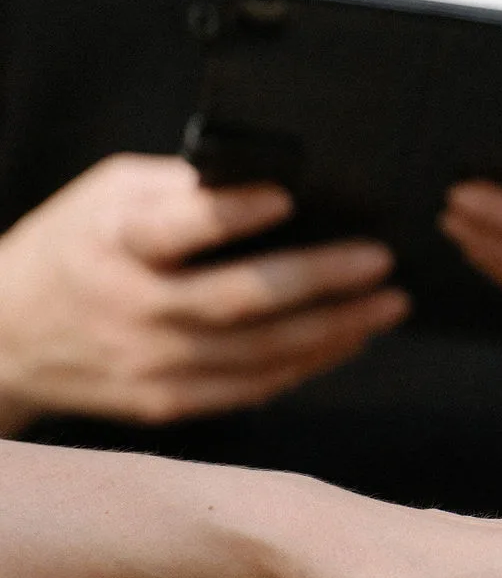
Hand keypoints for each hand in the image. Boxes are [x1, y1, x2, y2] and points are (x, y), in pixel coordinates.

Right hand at [0, 154, 405, 430]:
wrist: (7, 336)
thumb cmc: (76, 245)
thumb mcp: (110, 193)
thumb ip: (182, 186)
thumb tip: (274, 174)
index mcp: (114, 242)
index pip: (175, 230)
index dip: (232, 215)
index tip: (288, 197)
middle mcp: (131, 308)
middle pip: (236, 300)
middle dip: (318, 280)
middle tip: (381, 260)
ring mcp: (149, 364)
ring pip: (257, 354)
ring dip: (333, 330)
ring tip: (388, 304)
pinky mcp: (164, 403)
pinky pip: (250, 389)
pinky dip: (306, 365)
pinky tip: (348, 339)